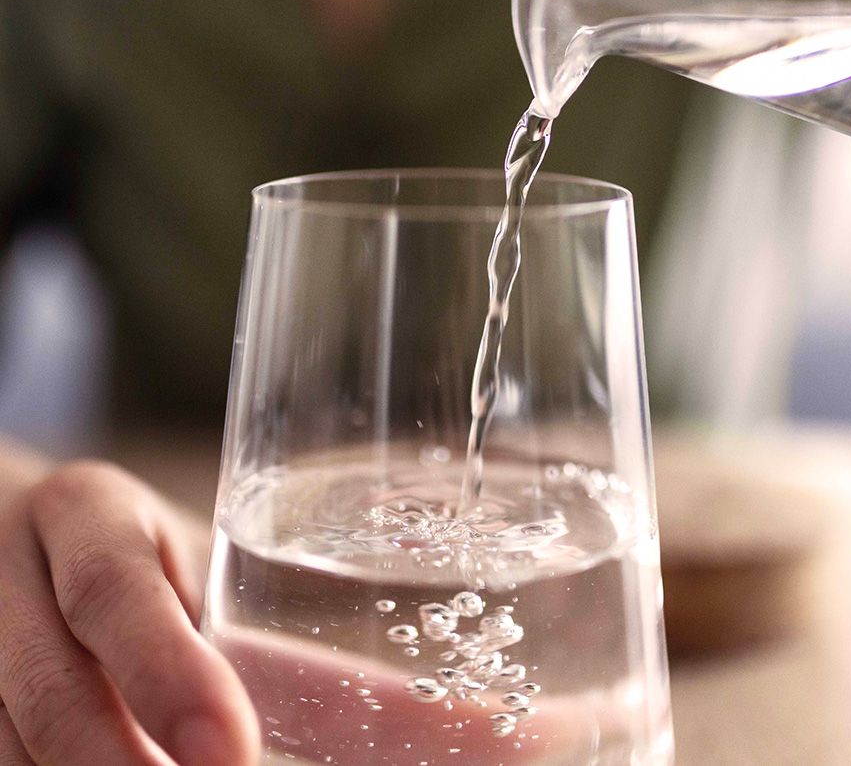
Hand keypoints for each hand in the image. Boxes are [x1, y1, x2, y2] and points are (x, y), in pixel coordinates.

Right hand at [0, 459, 259, 765]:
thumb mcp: (198, 568)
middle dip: (123, 765)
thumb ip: (279, 651)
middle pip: (51, 687)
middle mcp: (10, 570)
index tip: (231, 750)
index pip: (113, 588)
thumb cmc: (138, 558)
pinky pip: (4, 762)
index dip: (168, 674)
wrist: (16, 538)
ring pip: (13, 745)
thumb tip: (409, 718)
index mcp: (85, 511)